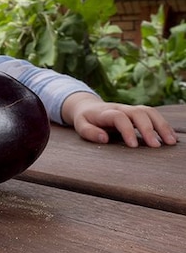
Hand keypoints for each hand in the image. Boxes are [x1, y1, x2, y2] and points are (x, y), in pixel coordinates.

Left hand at [62, 92, 178, 147]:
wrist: (88, 105)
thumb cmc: (85, 119)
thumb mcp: (80, 125)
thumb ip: (89, 132)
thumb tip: (104, 138)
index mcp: (105, 112)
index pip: (119, 117)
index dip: (127, 130)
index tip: (133, 146)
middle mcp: (120, 108)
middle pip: (138, 113)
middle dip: (148, 129)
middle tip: (156, 146)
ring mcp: (130, 109)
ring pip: (149, 112)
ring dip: (161, 126)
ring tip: (171, 142)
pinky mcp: (138, 112)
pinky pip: (153, 115)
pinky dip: (164, 124)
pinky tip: (171, 138)